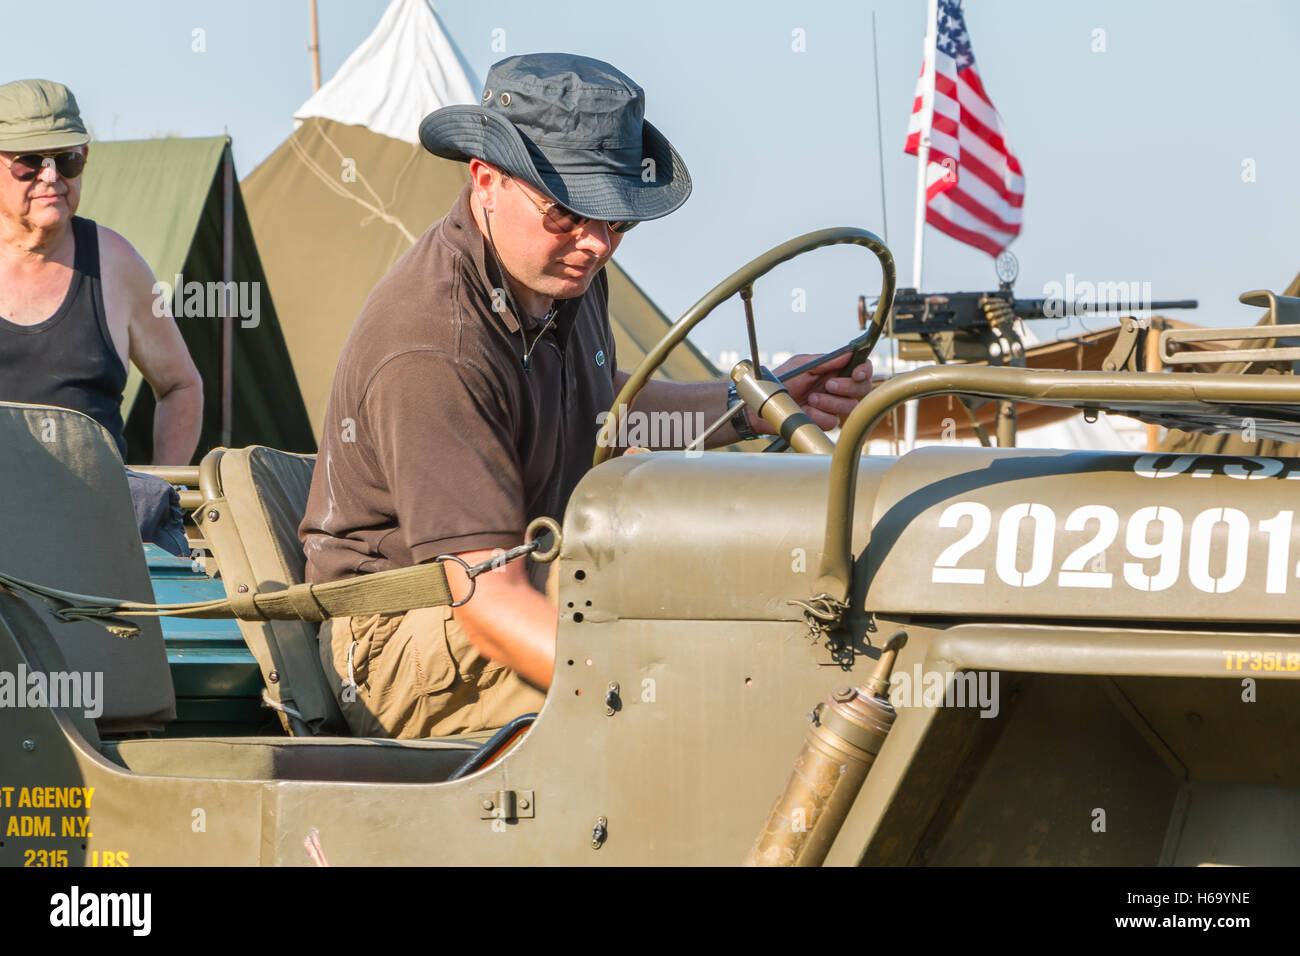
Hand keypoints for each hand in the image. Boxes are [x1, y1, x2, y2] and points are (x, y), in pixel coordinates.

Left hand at [750, 352, 873, 434]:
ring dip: (829, 402)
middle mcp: (837, 389)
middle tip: (828, 385)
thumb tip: (849, 353)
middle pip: (862, 389)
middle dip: (848, 387)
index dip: (865, 370)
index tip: (857, 373)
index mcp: (834, 372)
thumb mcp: (801, 365)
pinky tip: (805, 411)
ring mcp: (832, 407)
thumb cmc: (781, 381)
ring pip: (849, 406)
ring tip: (810, 399)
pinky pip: (833, 421)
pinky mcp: (824, 423)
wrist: (765, 403)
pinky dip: (817, 415)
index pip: (861, 369)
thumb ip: (826, 361)